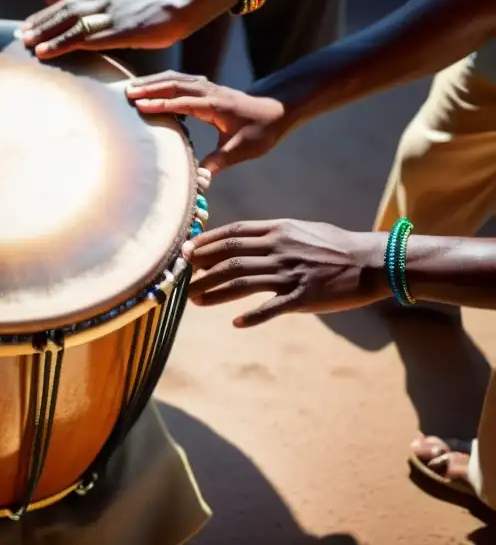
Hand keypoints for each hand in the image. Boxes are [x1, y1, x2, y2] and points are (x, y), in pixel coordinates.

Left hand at [21, 0, 193, 58]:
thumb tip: (104, 27)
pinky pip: (80, 37)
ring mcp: (107, 12)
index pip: (69, 2)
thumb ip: (114, 11)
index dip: (48, 14)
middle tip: (20, 34)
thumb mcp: (132, 3)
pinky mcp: (115, 29)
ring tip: (25, 43)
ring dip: (43, 34)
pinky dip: (58, 44)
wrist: (186, 1)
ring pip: (66, 22)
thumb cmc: (165, 8)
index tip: (31, 23)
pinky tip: (44, 52)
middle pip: (62, 10)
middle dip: (39, 23)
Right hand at [126, 73, 285, 174]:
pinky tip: (153, 85)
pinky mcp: (208, 88)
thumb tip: (200, 183)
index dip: (160, 104)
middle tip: (126, 93)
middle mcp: (210, 92)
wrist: (279, 110)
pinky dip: (164, 80)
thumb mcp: (241, 150)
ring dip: (154, 81)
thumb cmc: (261, 131)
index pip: (183, 102)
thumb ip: (218, 163)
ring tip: (132, 87)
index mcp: (215, 106)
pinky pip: (181, 80)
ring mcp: (209, 87)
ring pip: (176, 79)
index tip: (139, 106)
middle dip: (149, 88)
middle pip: (175, 84)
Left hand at [184, 220, 387, 327]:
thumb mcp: (300, 230)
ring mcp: (290, 273)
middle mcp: (279, 249)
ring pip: (241, 282)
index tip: (186, 251)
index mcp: (278, 230)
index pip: (232, 234)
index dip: (206, 242)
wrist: (373, 261)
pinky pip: (271, 307)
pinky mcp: (303, 297)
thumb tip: (242, 239)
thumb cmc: (336, 245)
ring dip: (213, 292)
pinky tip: (236, 323)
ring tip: (194, 301)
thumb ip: (271, 234)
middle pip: (229, 258)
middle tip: (181, 278)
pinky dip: (252, 316)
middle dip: (201, 269)